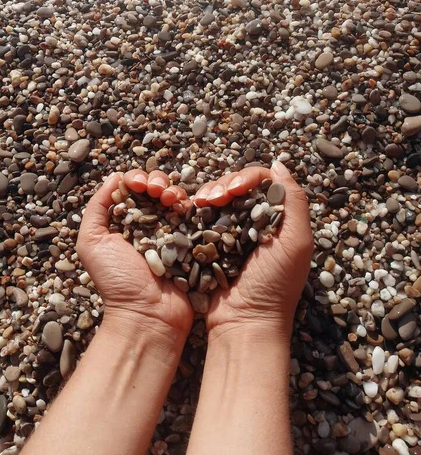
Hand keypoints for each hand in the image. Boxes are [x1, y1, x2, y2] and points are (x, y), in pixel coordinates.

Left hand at [77, 170, 193, 337]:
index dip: (137, 179)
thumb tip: (115, 177)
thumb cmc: (116, 281)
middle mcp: (149, 223)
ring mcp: (172, 231)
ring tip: (168, 198)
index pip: (133, 188)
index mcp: (125, 221)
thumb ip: (97, 208)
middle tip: (155, 190)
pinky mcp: (192, 241)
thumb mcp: (91, 243)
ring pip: (176, 196)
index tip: (138, 185)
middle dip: (156, 181)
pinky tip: (183, 205)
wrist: (147, 315)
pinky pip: (194, 214)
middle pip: (156, 187)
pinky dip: (190, 203)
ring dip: (172, 189)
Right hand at [194, 162, 312, 341]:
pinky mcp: (210, 243)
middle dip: (223, 185)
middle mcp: (255, 221)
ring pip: (218, 197)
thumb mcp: (296, 243)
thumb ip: (294, 202)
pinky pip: (203, 217)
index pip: (262, 181)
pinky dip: (197, 209)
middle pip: (237, 185)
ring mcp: (231, 232)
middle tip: (212, 199)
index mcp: (278, 218)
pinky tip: (192, 210)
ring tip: (200, 204)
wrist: (243, 323)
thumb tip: (279, 165)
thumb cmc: (274, 285)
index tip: (232, 191)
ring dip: (208, 193)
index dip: (245, 178)